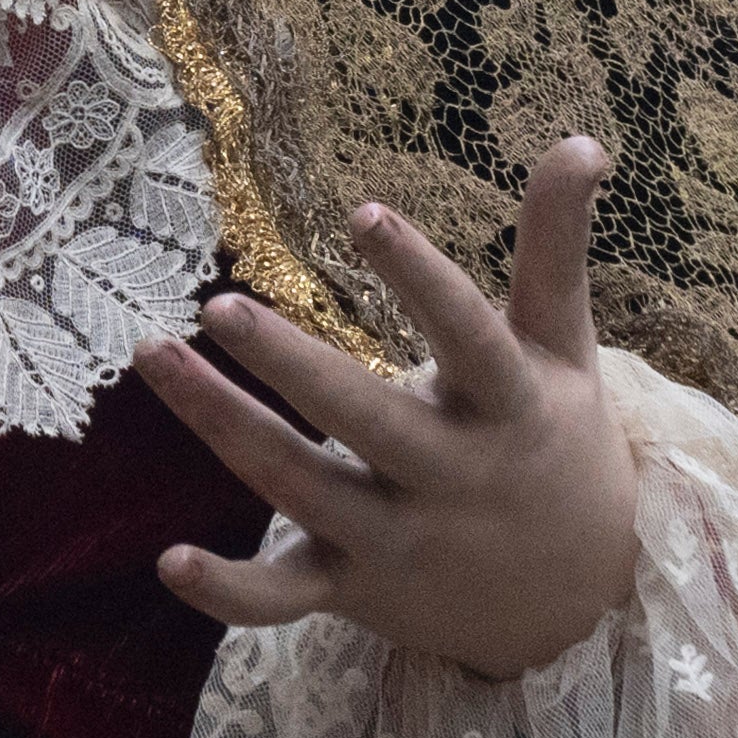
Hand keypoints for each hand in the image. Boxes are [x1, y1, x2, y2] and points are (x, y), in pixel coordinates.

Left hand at [137, 139, 644, 684]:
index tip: (361, 213)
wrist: (579, 599)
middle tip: (218, 305)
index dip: (419, 276)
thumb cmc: (555, 440)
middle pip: (365, 419)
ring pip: (301, 487)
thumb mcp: (565, 348)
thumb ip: (557, 247)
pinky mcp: (355, 589)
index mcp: (507, 406)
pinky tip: (167, 559)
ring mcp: (399, 540)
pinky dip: (229, 593)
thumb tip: (583, 137)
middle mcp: (451, 477)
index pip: (467, 336)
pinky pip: (285, 600)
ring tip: (154, 354)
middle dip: (291, 366)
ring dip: (223, 427)